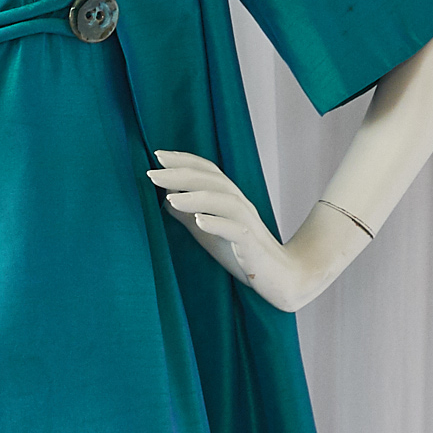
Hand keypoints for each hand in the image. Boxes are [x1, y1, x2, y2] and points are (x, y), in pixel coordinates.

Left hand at [148, 152, 362, 313]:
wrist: (279, 277)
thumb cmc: (241, 253)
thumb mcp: (208, 232)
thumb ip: (190, 214)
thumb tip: (165, 197)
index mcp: (229, 198)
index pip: (207, 171)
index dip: (185, 160)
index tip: (158, 154)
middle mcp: (239, 204)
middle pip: (212, 181)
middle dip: (182, 174)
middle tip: (152, 173)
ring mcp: (247, 222)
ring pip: (224, 201)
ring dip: (196, 197)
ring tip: (170, 198)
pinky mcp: (252, 244)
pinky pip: (236, 230)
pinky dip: (217, 223)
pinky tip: (198, 221)